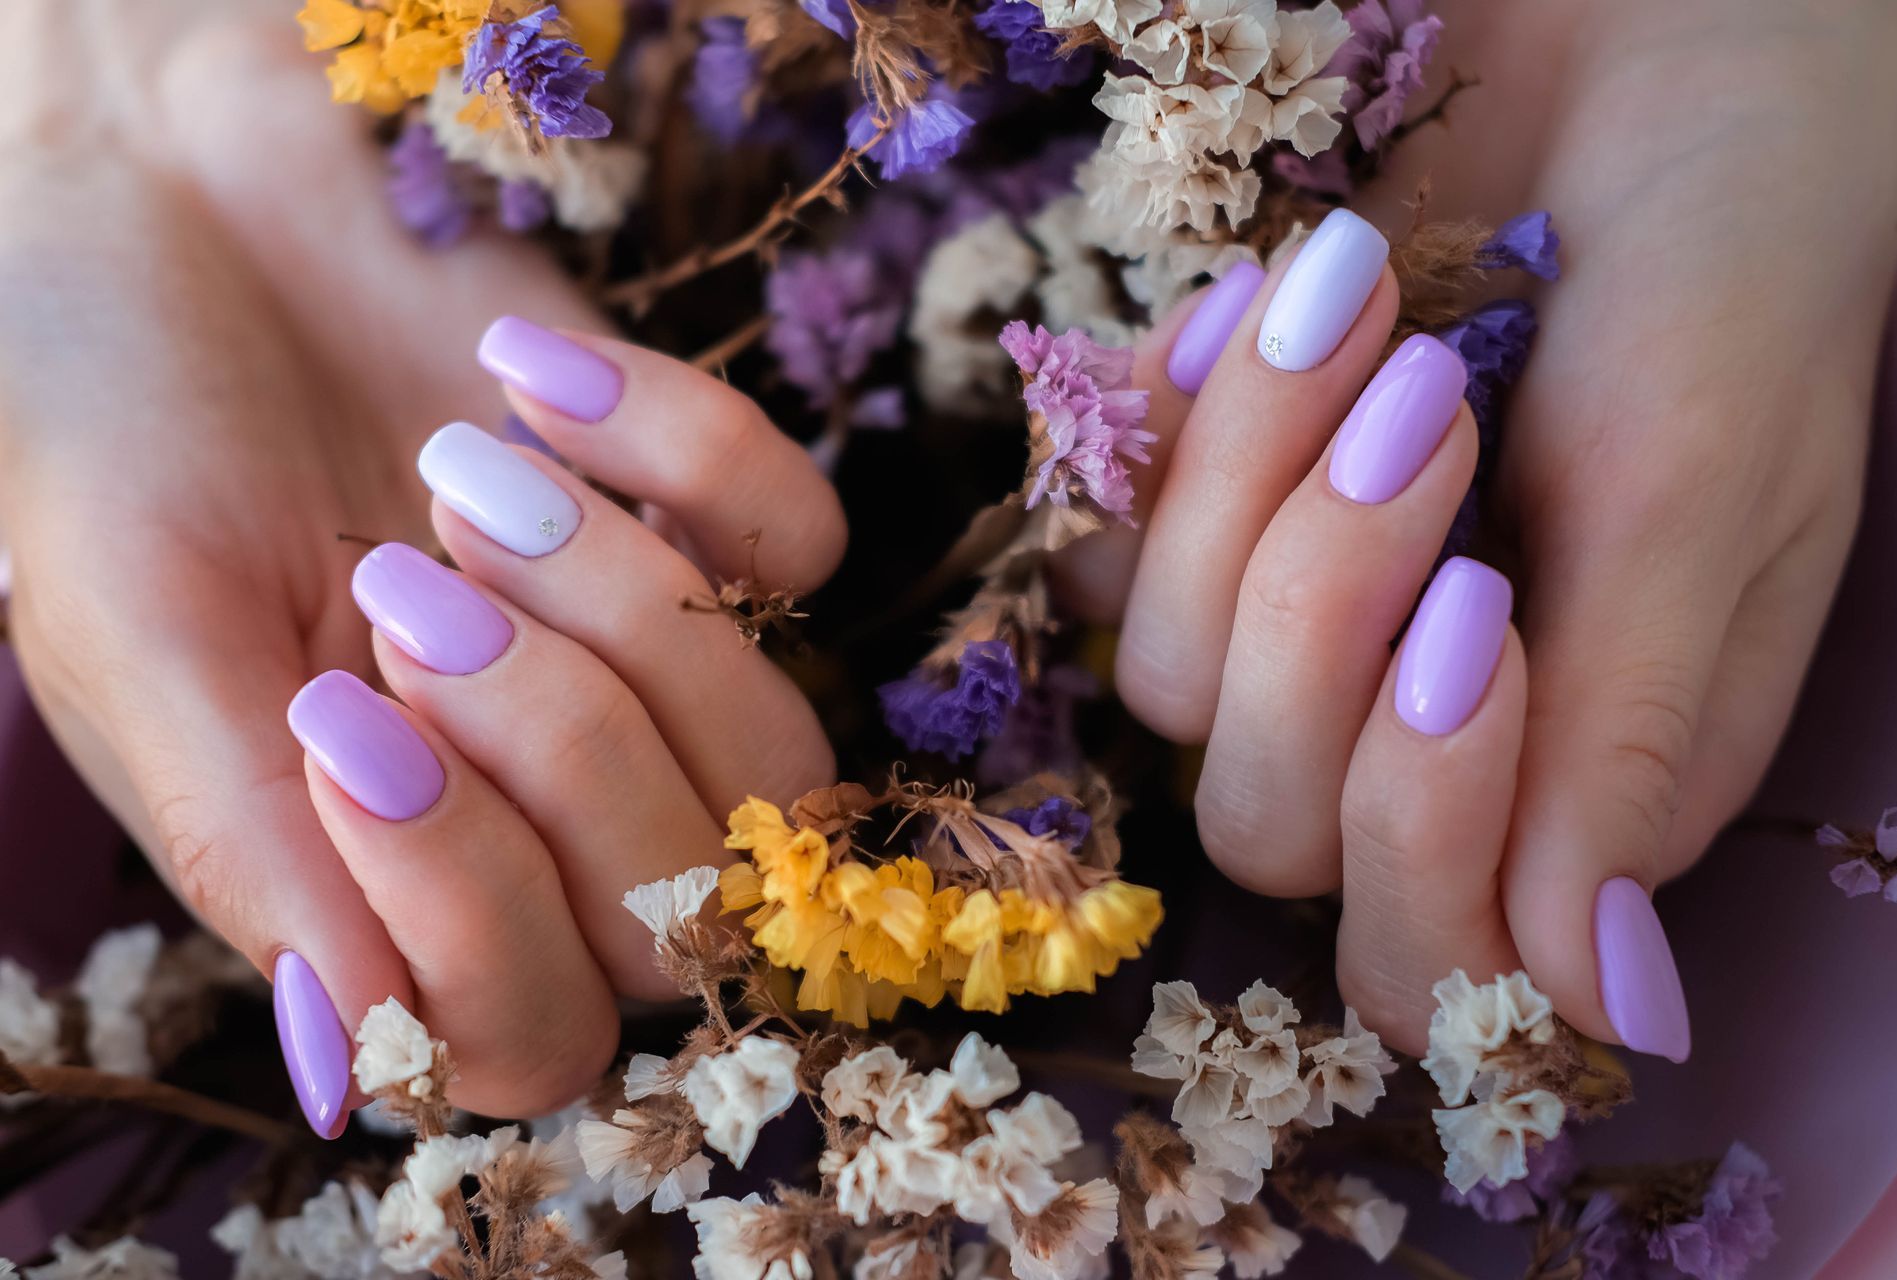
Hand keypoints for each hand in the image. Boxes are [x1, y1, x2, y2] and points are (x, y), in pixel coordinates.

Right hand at [0, 6, 842, 1125]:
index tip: (342, 713)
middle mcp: (542, 804)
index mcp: (387, 877)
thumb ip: (251, 857)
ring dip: (625, 605)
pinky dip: (686, 450)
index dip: (476, 912)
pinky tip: (521, 369)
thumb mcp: (138, 648)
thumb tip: (365, 1066)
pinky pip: (802, 545)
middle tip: (400, 578)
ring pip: (778, 752)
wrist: (171, 200)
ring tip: (455, 469)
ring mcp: (647, 667)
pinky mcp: (712, 518)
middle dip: (562, 742)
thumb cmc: (112, 433)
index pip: (532, 1032)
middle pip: (687, 909)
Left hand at [1056, 0, 1896, 1053]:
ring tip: (1368, 291)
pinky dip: (1171, 417)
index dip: (1418, 842)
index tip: (1480, 620)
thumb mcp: (1710, 492)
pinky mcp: (1203, 503)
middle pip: (1264, 823)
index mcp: (1578, 769)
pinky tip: (1270, 296)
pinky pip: (1099, 539)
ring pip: (1163, 681)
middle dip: (1320, 613)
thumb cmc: (1726, 263)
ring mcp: (1295, 621)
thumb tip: (1604, 1009)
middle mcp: (1420, 728)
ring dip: (1249, 480)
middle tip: (1434, 410)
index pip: (1433, 957)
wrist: (1644, 51)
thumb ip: (1637, 740)